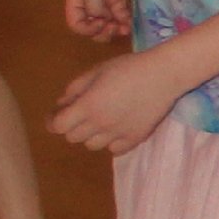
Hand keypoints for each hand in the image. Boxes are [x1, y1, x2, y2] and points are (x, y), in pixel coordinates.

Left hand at [50, 48, 187, 153]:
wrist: (163, 75)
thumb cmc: (128, 68)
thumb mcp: (96, 71)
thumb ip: (75, 89)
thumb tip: (62, 104)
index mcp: (87, 106)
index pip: (58, 126)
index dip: (54, 121)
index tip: (59, 115)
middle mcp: (100, 124)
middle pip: (73, 138)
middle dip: (73, 126)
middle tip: (83, 114)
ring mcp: (118, 134)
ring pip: (92, 146)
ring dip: (92, 135)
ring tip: (102, 122)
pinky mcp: (135, 139)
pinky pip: (114, 150)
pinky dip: (111, 142)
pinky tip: (117, 129)